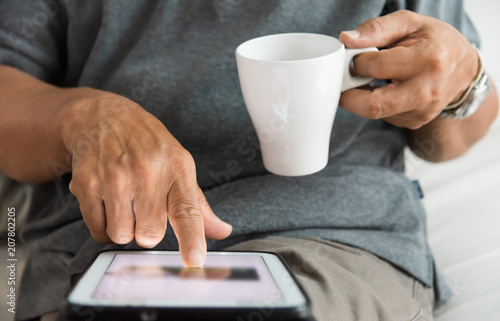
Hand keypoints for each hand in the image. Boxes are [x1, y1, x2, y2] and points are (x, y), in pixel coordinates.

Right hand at [60, 89, 231, 266]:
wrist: (102, 116)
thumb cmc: (147, 145)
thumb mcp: (179, 164)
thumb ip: (197, 203)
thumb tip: (222, 231)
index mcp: (176, 167)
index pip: (187, 209)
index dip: (192, 237)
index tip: (195, 259)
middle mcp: (146, 171)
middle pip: (150, 234)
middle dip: (147, 231)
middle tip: (144, 208)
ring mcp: (114, 177)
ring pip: (122, 235)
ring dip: (124, 228)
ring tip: (125, 202)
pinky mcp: (87, 184)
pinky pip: (98, 230)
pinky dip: (104, 226)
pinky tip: (108, 203)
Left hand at [339, 10, 478, 128]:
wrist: (466, 69)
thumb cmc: (436, 42)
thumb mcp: (410, 24)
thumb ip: (377, 29)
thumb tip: (347, 39)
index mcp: (428, 60)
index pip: (375, 67)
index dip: (357, 61)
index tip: (354, 56)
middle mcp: (426, 91)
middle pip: (373, 105)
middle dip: (349, 95)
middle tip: (344, 81)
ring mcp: (421, 111)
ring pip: (375, 113)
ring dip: (362, 98)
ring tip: (368, 80)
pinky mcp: (415, 122)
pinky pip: (384, 116)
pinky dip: (377, 103)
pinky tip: (385, 89)